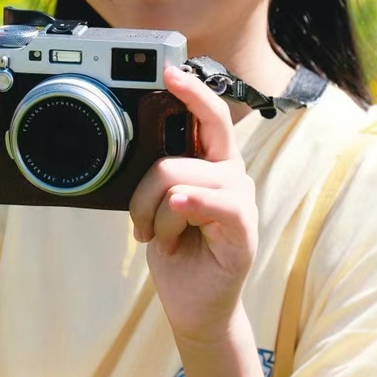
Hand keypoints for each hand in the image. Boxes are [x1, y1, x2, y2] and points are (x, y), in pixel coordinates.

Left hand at [129, 65, 257, 346]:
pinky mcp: (243, 228)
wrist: (193, 306)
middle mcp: (229, 173)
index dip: (191, 90)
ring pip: (177, 178)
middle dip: (151, 176)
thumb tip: (134, 152)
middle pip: (189, 143)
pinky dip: (184, 209)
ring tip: (159, 239)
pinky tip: (177, 223)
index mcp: (210, 162)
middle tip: (139, 217)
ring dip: (153, 215)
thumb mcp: (157, 208)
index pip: (208, 115)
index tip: (169, 70)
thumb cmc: (177, 251)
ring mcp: (239, 199)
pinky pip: (210, 202)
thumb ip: (156, 177)